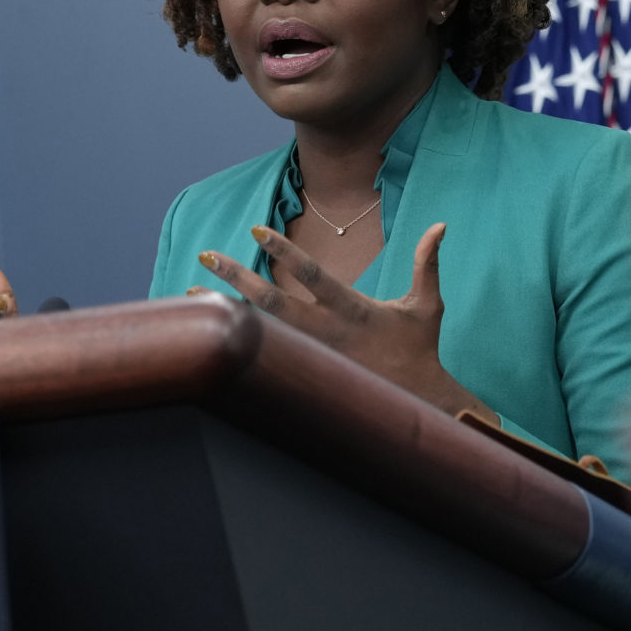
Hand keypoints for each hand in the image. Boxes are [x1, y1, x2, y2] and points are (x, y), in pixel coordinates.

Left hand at [194, 223, 487, 417]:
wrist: (416, 404)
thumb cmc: (420, 350)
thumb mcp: (427, 306)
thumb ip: (427, 264)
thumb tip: (440, 226)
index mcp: (353, 311)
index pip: (313, 276)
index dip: (285, 253)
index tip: (258, 231)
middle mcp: (326, 333)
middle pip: (273, 303)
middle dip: (239, 277)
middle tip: (207, 255)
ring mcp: (311, 355)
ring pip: (260, 329)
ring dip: (225, 307)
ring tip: (190, 289)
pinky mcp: (305, 371)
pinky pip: (264, 352)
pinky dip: (236, 338)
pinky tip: (209, 326)